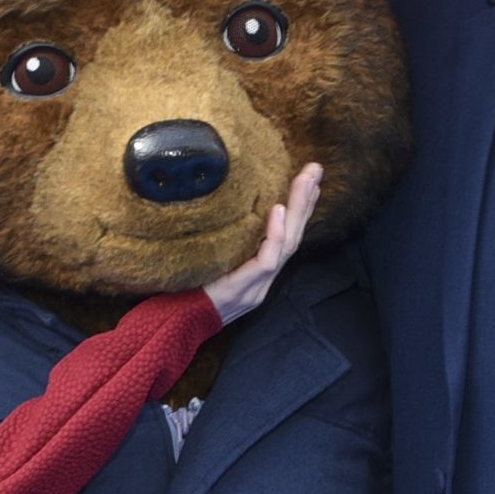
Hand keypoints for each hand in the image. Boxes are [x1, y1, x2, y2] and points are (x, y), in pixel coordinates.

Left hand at [200, 164, 321, 324]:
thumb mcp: (213, 261)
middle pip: (294, 235)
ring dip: (299, 209)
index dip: (301, 210)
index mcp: (259, 270)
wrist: (178, 324)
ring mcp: (258, 284)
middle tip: (316, 169)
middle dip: (307, 201)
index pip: (287, 235)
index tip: (310, 182)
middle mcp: (264, 277)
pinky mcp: (246, 288)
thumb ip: (227, 242)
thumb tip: (225, 208)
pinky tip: (279, 210)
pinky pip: (267, 260)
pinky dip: (275, 234)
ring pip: (288, 243)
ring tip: (306, 180)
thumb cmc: (190, 291)